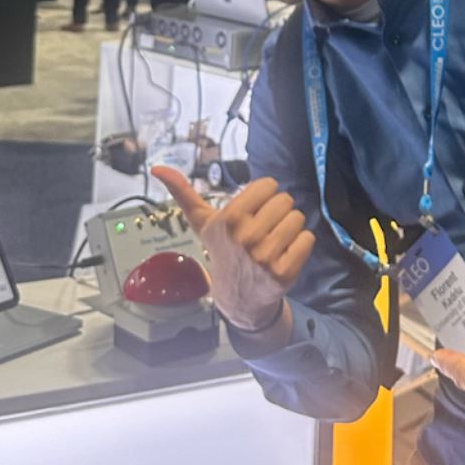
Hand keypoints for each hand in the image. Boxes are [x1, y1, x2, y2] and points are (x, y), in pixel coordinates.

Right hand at [151, 167, 315, 332]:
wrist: (238, 297)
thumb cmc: (224, 251)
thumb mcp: (203, 223)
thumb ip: (184, 193)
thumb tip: (157, 168)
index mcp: (228, 219)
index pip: (268, 185)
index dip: (264, 196)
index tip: (254, 212)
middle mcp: (246, 237)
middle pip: (286, 200)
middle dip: (278, 212)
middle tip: (265, 229)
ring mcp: (265, 256)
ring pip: (298, 218)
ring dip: (290, 227)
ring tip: (274, 241)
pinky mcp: (284, 272)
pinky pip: (308, 238)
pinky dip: (301, 243)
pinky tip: (285, 253)